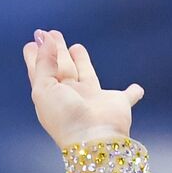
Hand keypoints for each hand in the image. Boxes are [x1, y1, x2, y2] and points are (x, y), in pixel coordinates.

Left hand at [22, 29, 143, 149]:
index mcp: (51, 94)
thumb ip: (44, 63)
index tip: (33, 40)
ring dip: (82, 61)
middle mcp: (70, 95)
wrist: (93, 139)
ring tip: (77, 47)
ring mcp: (93, 99)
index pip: (42, 70)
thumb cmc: (66, 117)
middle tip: (53, 33)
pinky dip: (133, 93)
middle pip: (62, 68)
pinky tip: (138, 89)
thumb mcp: (44, 88)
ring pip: (86, 75)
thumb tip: (43, 39)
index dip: (37, 55)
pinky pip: (128, 96)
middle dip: (57, 51)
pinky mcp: (117, 103)